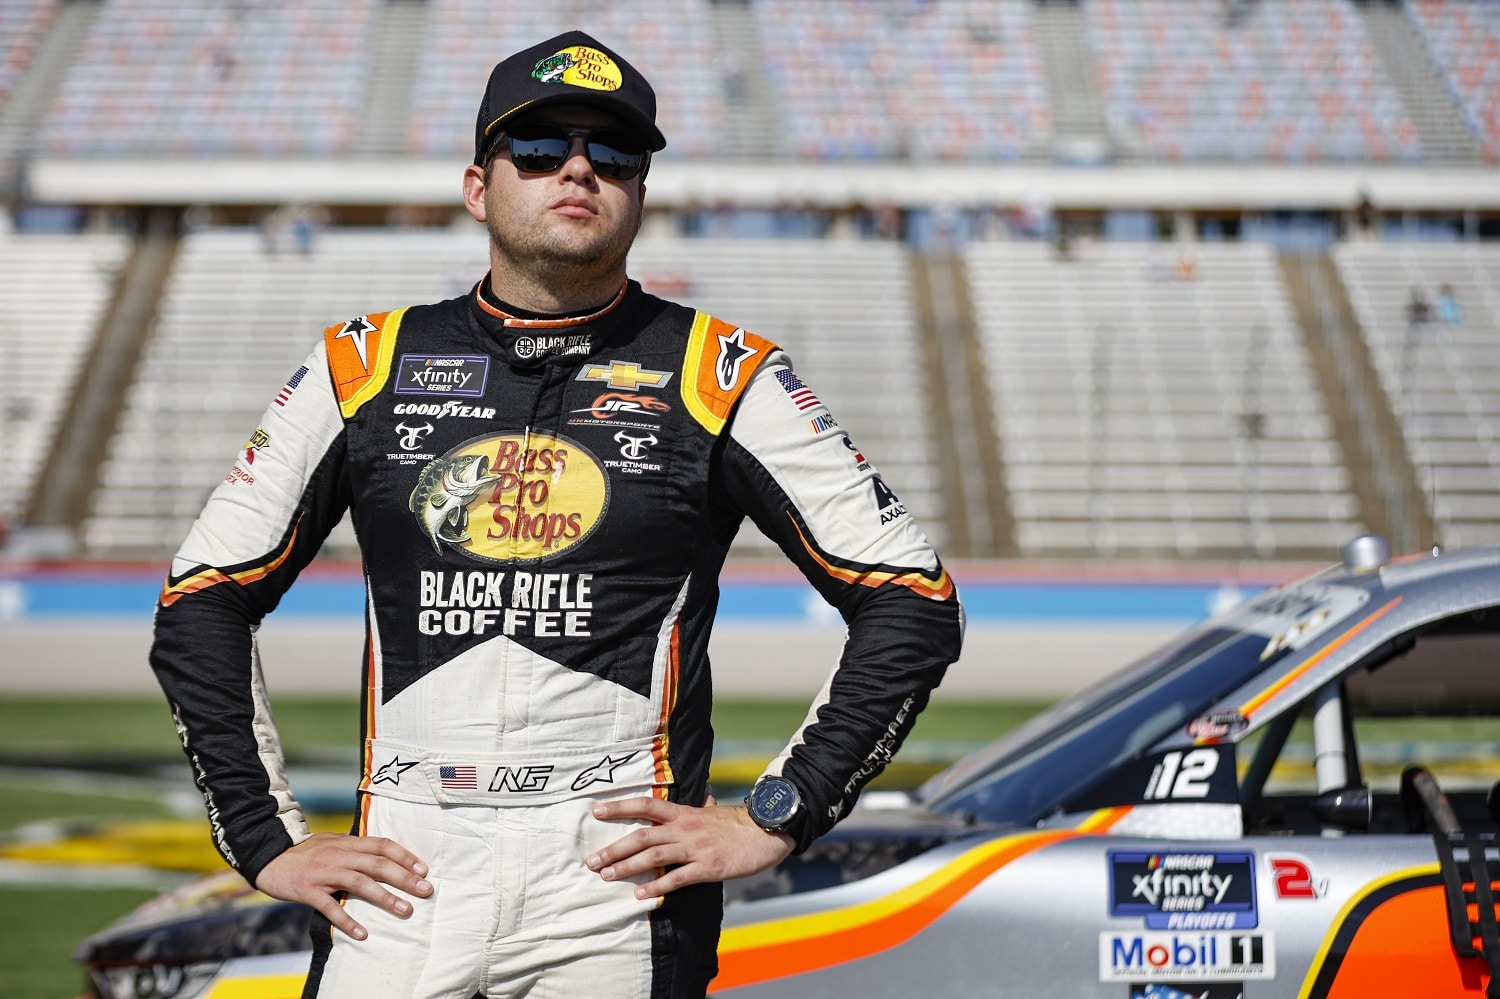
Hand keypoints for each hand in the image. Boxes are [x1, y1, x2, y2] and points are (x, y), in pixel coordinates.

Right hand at [255, 832, 432, 939]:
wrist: (268, 858)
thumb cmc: (306, 854)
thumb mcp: (333, 844)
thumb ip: (355, 849)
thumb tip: (384, 858)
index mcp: (347, 843)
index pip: (382, 845)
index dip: (404, 856)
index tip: (423, 870)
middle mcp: (338, 855)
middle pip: (377, 864)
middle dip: (404, 877)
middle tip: (425, 890)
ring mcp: (323, 872)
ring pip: (359, 883)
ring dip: (385, 897)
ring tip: (405, 910)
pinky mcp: (307, 890)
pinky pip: (330, 907)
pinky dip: (347, 920)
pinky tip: (362, 933)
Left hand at [586, 796, 794, 899]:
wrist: (766, 833)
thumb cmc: (739, 824)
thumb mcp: (716, 810)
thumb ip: (704, 805)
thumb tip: (703, 793)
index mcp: (684, 812)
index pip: (646, 805)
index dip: (620, 807)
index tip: (596, 811)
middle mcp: (685, 828)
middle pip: (642, 835)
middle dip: (614, 848)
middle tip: (591, 861)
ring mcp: (695, 848)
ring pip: (653, 856)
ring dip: (626, 867)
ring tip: (606, 876)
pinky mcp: (706, 868)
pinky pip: (675, 878)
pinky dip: (655, 886)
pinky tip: (639, 894)